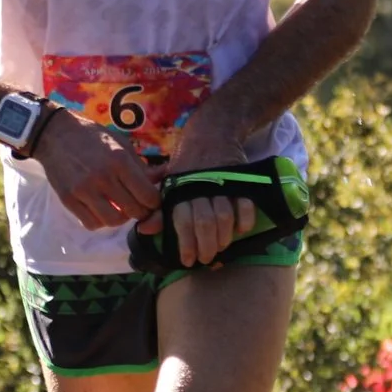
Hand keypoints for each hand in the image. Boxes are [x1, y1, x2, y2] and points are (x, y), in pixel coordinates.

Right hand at [29, 113, 160, 231]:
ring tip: (119, 208)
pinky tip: (101, 210)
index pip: (148, 196)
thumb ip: (142, 165)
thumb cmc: (93, 137)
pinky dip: (100, 221)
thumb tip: (164, 176)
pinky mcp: (69, 200)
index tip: (150, 199)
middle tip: (137, 206)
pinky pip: (92, 223)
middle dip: (140, 211)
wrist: (55, 135)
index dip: (154, 201)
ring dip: (120, 218)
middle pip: (134, 211)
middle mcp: (103, 177)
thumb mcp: (121, 144)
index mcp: (120, 160)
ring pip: (113, 221)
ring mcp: (84, 190)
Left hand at [143, 113, 259, 267]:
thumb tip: (145, 230)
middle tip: (207, 259)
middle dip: (206, 246)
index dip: (185, 244)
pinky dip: (245, 219)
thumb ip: (160, 209)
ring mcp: (222, 182)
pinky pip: (246, 204)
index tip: (187, 261)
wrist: (213, 131)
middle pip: (204, 223)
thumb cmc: (187, 163)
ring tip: (222, 247)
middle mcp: (200, 186)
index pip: (182, 221)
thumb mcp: (170, 182)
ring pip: (224, 216)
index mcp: (180, 188)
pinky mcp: (241, 179)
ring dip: (224, 237)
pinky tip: (241, 230)